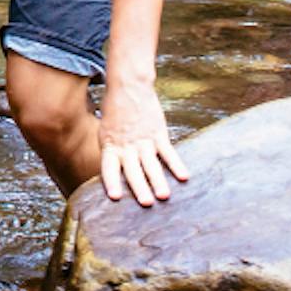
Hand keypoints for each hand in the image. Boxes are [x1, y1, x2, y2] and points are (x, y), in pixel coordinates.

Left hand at [97, 81, 188, 206]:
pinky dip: (176, 165)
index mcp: (110, 146)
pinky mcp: (158, 133)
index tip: (115, 197)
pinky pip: (168, 152)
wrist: (128, 87)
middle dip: (139, 187)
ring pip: (151, 164)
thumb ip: (112, 153)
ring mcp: (143, 140)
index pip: (109, 167)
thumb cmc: (116, 113)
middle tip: (146, 203)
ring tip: (164, 196)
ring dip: (158, 181)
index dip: (112, 182)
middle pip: (133, 170)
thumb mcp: (106, 133)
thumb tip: (116, 177)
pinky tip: (184, 177)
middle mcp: (126, 145)